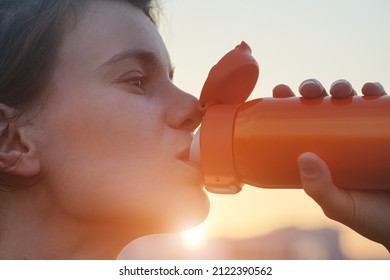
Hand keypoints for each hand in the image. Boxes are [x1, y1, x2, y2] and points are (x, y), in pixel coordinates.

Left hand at [273, 79, 389, 250]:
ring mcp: (364, 134)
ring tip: (340, 90)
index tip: (279, 90)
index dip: (288, 104)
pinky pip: (382, 107)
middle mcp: (340, 138)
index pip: (299, 123)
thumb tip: (304, 157)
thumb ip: (319, 188)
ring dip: (342, 87)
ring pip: (349, 101)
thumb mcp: (338, 205)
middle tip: (309, 90)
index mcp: (321, 152)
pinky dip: (376, 94)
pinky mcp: (387, 132)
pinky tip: (371, 90)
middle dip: (313, 90)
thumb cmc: (367, 217)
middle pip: (322, 106)